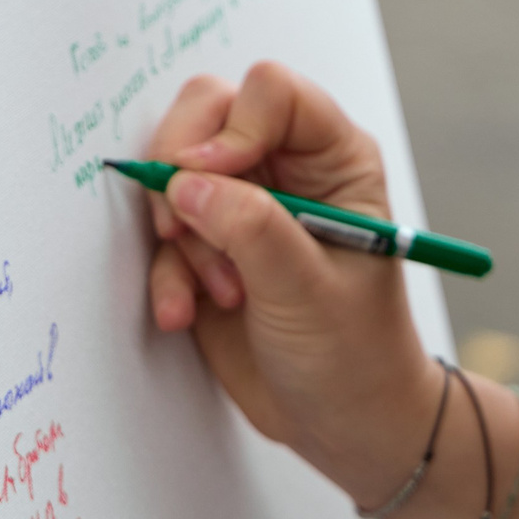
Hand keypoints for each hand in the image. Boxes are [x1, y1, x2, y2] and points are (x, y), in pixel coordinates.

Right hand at [144, 64, 444, 505]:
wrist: (344, 426)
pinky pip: (162, 232)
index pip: (272, 92)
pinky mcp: (209, 247)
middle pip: (208, 112)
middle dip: (183, 172)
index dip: (232, 126)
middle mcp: (286, 167)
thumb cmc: (355, 355)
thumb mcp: (308, 288)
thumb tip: (184, 184)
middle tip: (182, 229)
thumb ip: (250, 228)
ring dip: (181, 237)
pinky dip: (166, 273)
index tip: (210, 177)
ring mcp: (243, 205)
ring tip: (219, 294)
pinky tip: (186, 314)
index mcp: (334, 157)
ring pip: (175, 174)